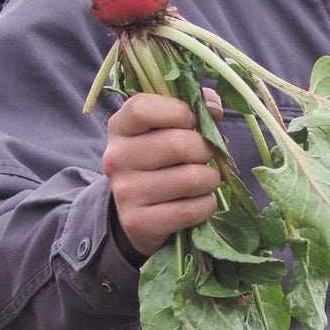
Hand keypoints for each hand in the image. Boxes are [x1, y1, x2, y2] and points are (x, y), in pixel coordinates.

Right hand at [103, 91, 221, 259]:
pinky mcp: (138, 222)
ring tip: (202, 180)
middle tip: (204, 157)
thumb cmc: (159, 161)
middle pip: (179, 144)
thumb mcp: (164, 130)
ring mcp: (125, 192)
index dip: (179, 111)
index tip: (192, 121)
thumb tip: (214, 108)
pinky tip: (198, 201)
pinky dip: (207, 204)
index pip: (143, 108)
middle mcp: (116, 158)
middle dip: (205, 150)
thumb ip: (190, 109)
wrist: (137, 214)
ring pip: (192, 178)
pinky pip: (192, 210)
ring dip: (210, 179)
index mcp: (120, 127)